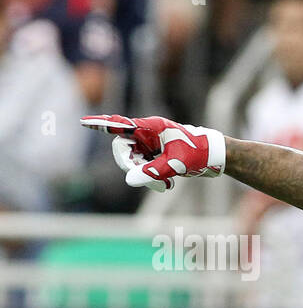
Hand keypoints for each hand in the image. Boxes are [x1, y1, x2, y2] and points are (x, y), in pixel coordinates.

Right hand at [81, 114, 225, 191]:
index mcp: (150, 128)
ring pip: (134, 162)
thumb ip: (152, 172)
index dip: (101, 124)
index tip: (83, 122)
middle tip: (150, 180)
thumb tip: (129, 181)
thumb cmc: (198, 153)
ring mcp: (150, 144)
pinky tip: (168, 185)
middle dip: (133, 168)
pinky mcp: (155, 154)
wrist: (214, 157)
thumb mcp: (176, 164)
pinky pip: (144, 168)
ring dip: (145, 176)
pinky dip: (152, 178)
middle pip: (123, 151)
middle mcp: (147, 134)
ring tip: (166, 186)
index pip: (120, 125)